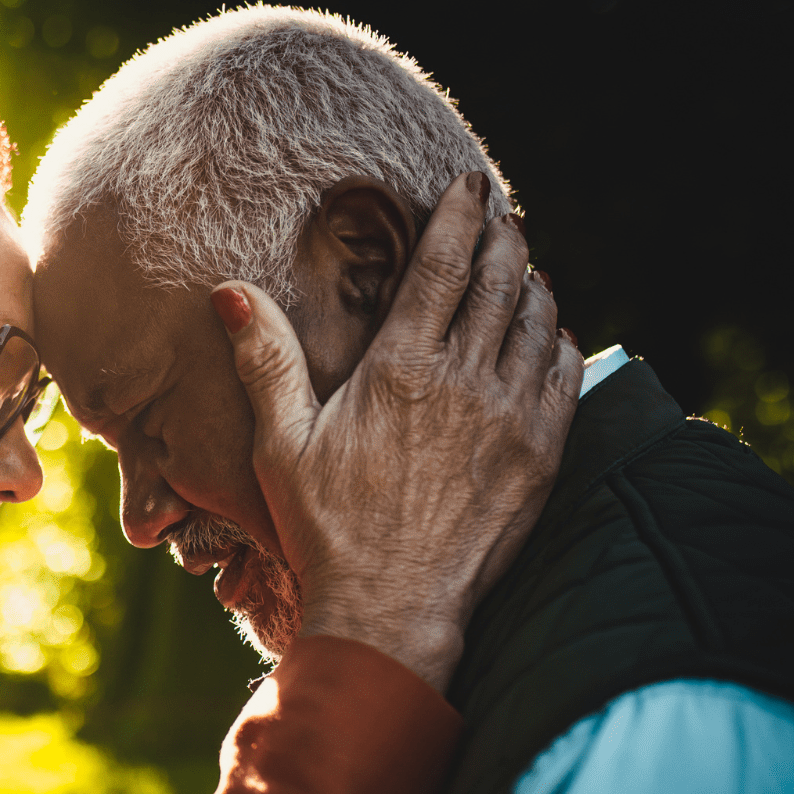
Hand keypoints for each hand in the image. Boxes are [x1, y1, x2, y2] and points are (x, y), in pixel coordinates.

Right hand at [214, 172, 581, 691]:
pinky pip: (563, 375)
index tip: (467, 185)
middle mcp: (465, 381)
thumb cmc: (326, 527)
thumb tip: (230, 290)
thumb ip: (264, 359)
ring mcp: (511, 418)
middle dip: (503, 238)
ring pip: (538, 322)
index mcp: (401, 368)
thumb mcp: (279, 442)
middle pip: (499, 281)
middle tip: (503, 214)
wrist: (391, 609)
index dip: (458, 215)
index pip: (442, 265)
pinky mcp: (540, 455)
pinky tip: (550, 335)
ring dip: (533, 284)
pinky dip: (558, 342)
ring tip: (525, 266)